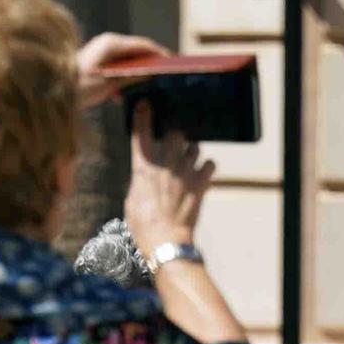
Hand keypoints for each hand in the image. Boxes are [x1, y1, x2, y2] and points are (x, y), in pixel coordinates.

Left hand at [75, 32, 175, 107]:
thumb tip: (151, 73)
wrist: (50, 91)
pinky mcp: (96, 62)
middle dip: (149, 65)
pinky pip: (116, 68)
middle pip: (136, 52)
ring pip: (127, 61)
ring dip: (135, 76)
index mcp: (111, 43)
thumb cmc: (78, 86)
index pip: (144, 45)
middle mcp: (107, 43)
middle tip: (164, 78)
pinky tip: (120, 97)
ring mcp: (101, 51)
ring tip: (144, 90)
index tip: (174, 64)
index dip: (160, 54)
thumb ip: (132, 76)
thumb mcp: (109, 84)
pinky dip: (122, 80)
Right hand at [124, 106, 215, 250]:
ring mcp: (184, 171)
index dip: (142, 116)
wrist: (165, 239)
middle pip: (174, 134)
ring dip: (191, 152)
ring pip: (194, 146)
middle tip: (174, 148)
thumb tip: (146, 174)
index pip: (140, 133)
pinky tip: (203, 174)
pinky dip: (207, 167)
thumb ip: (141, 179)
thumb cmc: (142, 224)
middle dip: (174, 138)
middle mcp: (165, 163)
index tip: (145, 105)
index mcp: (143, 166)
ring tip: (188, 162)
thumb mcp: (132, 198)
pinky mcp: (200, 183)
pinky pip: (210, 164)